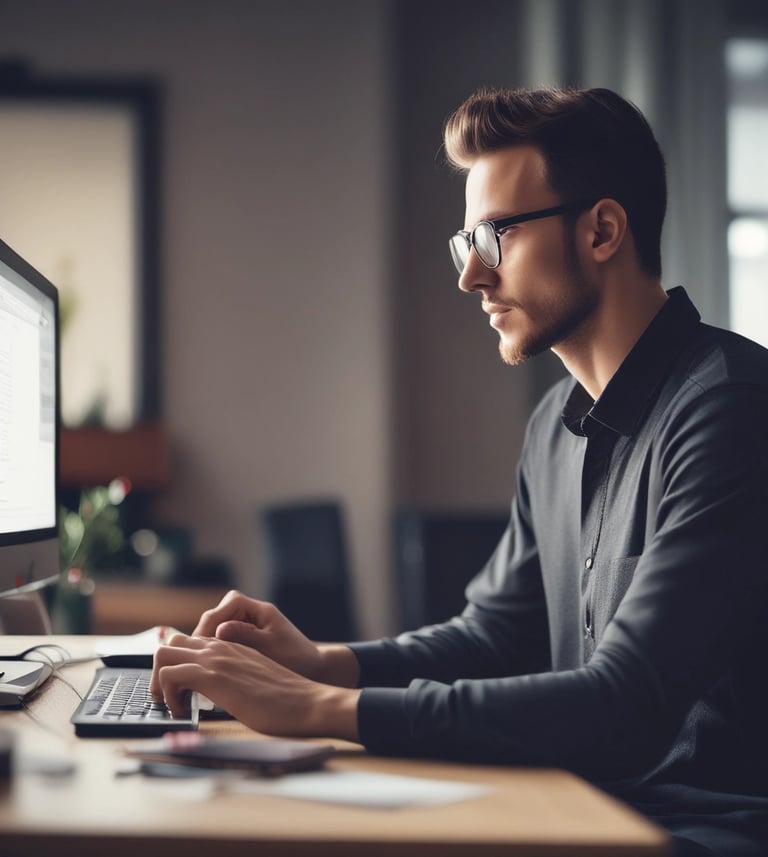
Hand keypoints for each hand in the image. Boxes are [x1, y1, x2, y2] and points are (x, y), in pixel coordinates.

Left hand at [150, 633, 360, 739]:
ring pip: (163, 654)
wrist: (306, 702)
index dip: (176, 666)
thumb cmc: (284, 699)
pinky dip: (167, 695)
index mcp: (230, 646)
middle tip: (170, 697)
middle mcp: (219, 647)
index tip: (179, 690)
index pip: (187, 642)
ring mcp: (216, 659)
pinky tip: (184, 711)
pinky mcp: (214, 677)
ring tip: (174, 704)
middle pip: (169, 643)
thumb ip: (233, 678)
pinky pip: (170, 675)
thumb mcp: (252, 681)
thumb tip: (214, 695)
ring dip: (159, 681)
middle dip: (160, 672)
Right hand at [193, 590, 359, 686]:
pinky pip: (220, 644)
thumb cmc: (297, 658)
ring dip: (205, 648)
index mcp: (259, 609)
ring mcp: (245, 627)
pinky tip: (209, 673)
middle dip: (202, 639)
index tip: (199, 647)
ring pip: (214, 632)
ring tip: (198, 670)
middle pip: (215, 619)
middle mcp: (250, 614)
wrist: (314, 670)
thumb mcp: (272, 647)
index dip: (209, 626)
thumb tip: (219, 631)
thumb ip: (246, 637)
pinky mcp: (243, 642)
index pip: (225, 607)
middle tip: (193, 662)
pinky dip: (213, 655)